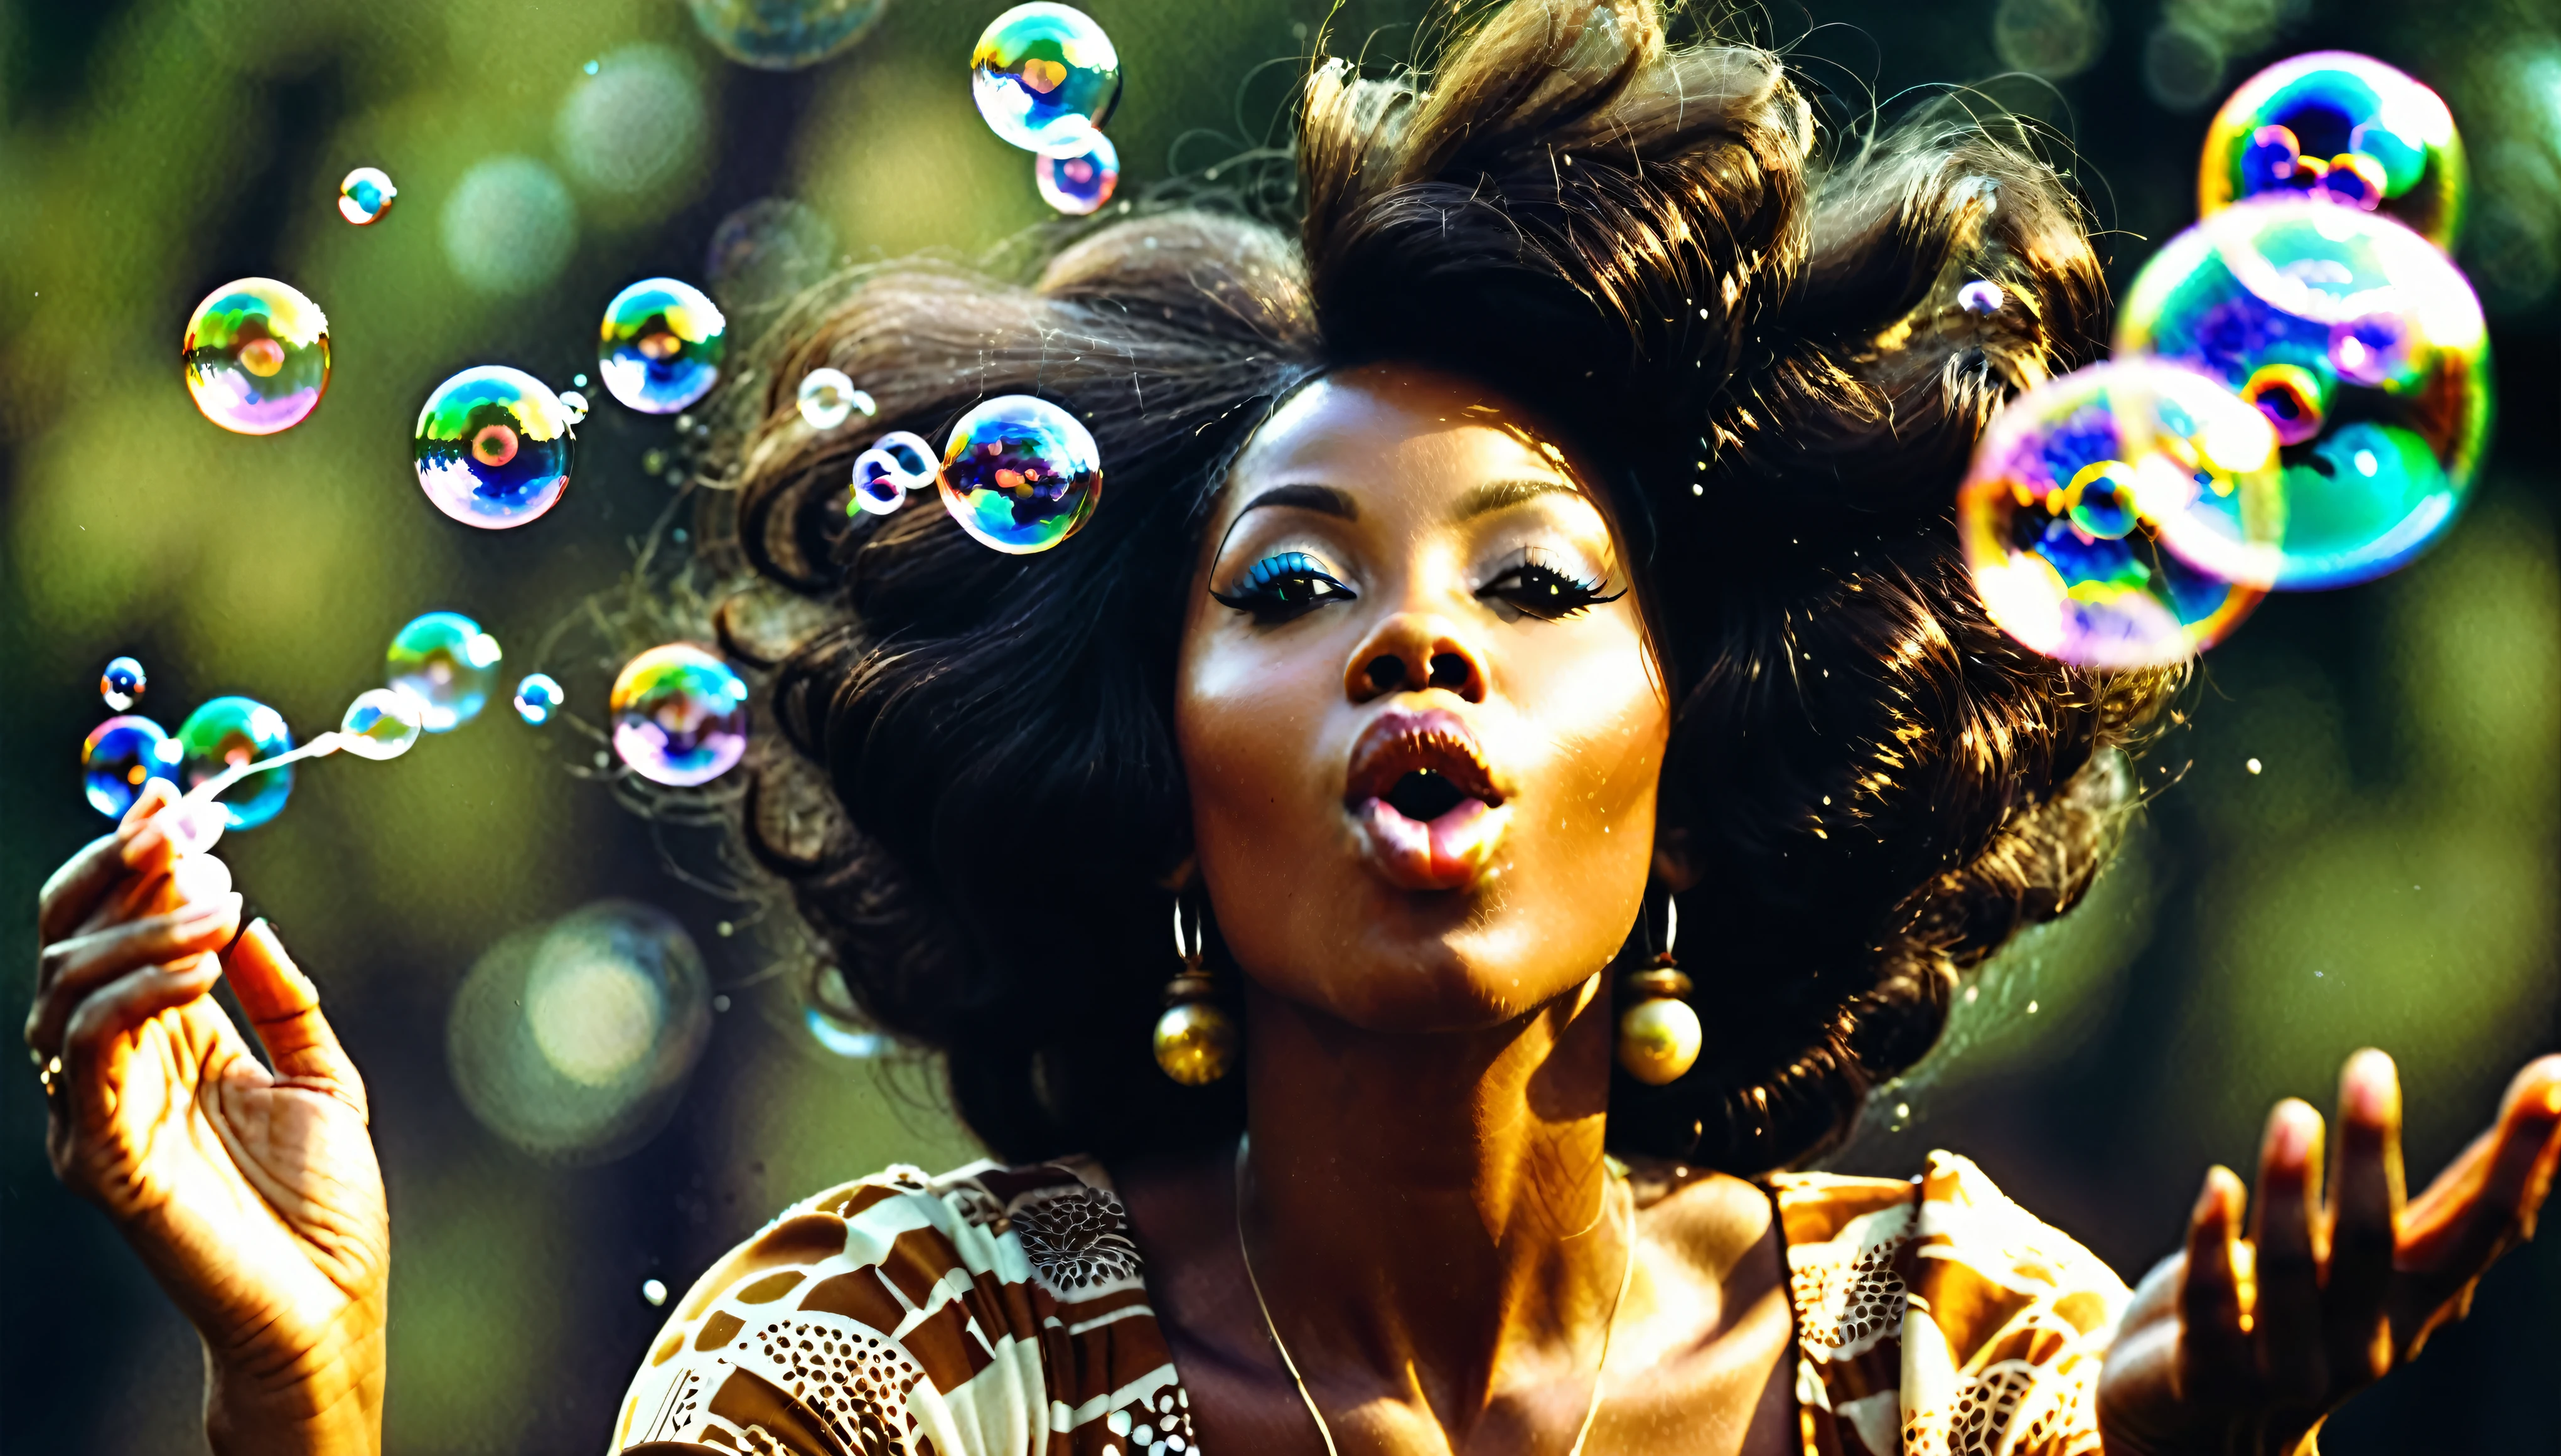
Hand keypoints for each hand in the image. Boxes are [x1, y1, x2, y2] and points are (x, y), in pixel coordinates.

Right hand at [30, 779, 387, 1455]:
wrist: (330, 1302)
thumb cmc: (324, 1201)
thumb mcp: (319, 1073)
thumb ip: (281, 999)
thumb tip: (247, 918)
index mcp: (159, 1045)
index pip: (112, 934)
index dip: (132, 864)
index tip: (172, 798)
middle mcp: (112, 1073)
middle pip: (68, 947)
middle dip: (116, 876)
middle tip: (180, 829)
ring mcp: (97, 1114)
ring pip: (64, 991)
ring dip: (136, 931)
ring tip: (214, 902)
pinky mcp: (102, 1157)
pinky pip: (89, 1055)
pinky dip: (133, 996)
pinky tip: (194, 966)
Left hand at [2098, 1048, 2560, 1455]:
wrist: (2206, 1425)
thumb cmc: (2305, 1314)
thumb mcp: (2387, 1266)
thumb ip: (2452, 1199)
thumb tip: (2556, 1091)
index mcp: (2416, 1303)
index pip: (2481, 1229)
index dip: (2521, 1160)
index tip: (2551, 1081)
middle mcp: (2365, 1338)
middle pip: (2377, 1244)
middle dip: (2374, 1155)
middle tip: (2372, 1066)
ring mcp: (2287, 1362)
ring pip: (2293, 1277)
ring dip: (2291, 1192)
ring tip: (2293, 1113)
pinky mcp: (2206, 1372)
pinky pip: (2211, 1305)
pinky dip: (2213, 1243)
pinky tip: (2217, 1182)